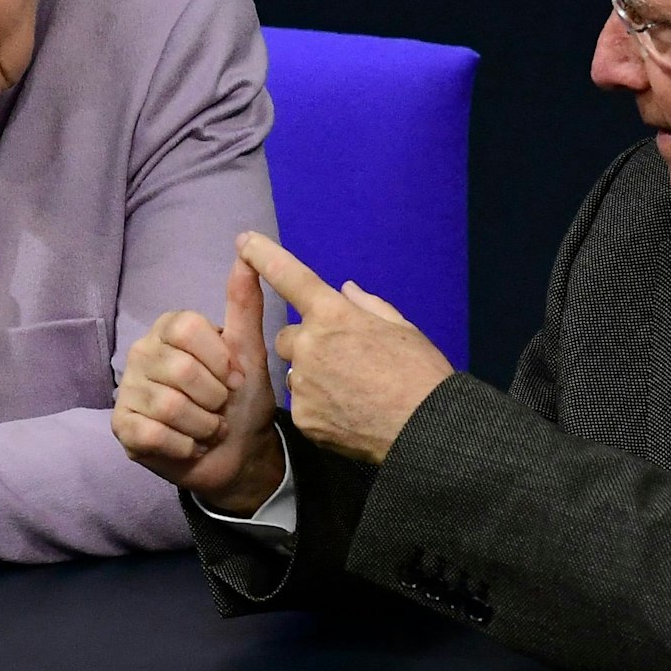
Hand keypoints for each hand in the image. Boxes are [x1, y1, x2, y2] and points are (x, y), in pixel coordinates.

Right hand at [114, 246, 285, 515]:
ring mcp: (127, 390)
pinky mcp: (121, 427)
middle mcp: (141, 352)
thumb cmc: (241, 399)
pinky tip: (189, 445)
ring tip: (208, 427)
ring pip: (169, 406)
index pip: (187, 328)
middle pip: (181, 370)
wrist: (238, 454)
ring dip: (203, 425)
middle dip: (214, 398)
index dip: (218, 360)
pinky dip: (183, 446)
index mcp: (169, 328)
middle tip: (219, 407)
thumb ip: (244, 304)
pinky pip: (153, 434)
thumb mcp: (248, 352)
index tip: (234, 378)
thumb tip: (244, 248)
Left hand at [242, 233, 453, 464]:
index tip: (245, 241)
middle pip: (289, 337)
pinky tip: (348, 413)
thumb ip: (366, 305)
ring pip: (296, 372)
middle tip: (343, 360)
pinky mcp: (303, 417)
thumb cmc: (420, 373)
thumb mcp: (401, 328)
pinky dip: (319, 406)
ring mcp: (303, 383)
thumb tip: (345, 291)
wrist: (425, 430)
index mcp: (334, 314)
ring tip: (350, 391)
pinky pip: (303, 404)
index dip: (264, 255)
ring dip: (313, 376)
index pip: (290, 277)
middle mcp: (310, 344)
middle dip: (309, 343)